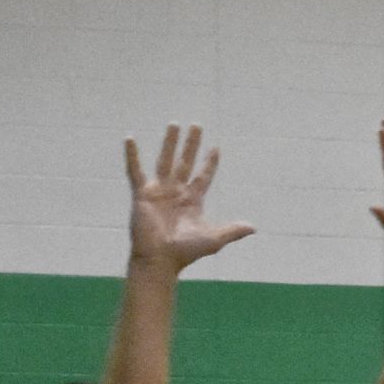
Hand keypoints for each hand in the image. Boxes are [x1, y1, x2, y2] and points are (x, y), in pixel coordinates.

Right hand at [126, 125, 253, 269]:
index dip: (209, 163)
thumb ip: (232, 230)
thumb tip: (253, 228)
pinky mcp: (142, 194)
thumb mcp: (213, 239)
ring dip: (170, 143)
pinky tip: (130, 139)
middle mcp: (176, 192)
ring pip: (165, 161)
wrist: (160, 259)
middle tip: (197, 126)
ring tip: (174, 124)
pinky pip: (135, 171)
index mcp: (192, 201)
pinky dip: (132, 156)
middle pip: (185, 163)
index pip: (202, 176)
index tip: (215, 148)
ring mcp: (159, 191)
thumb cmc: (185, 251)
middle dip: (191, 145)